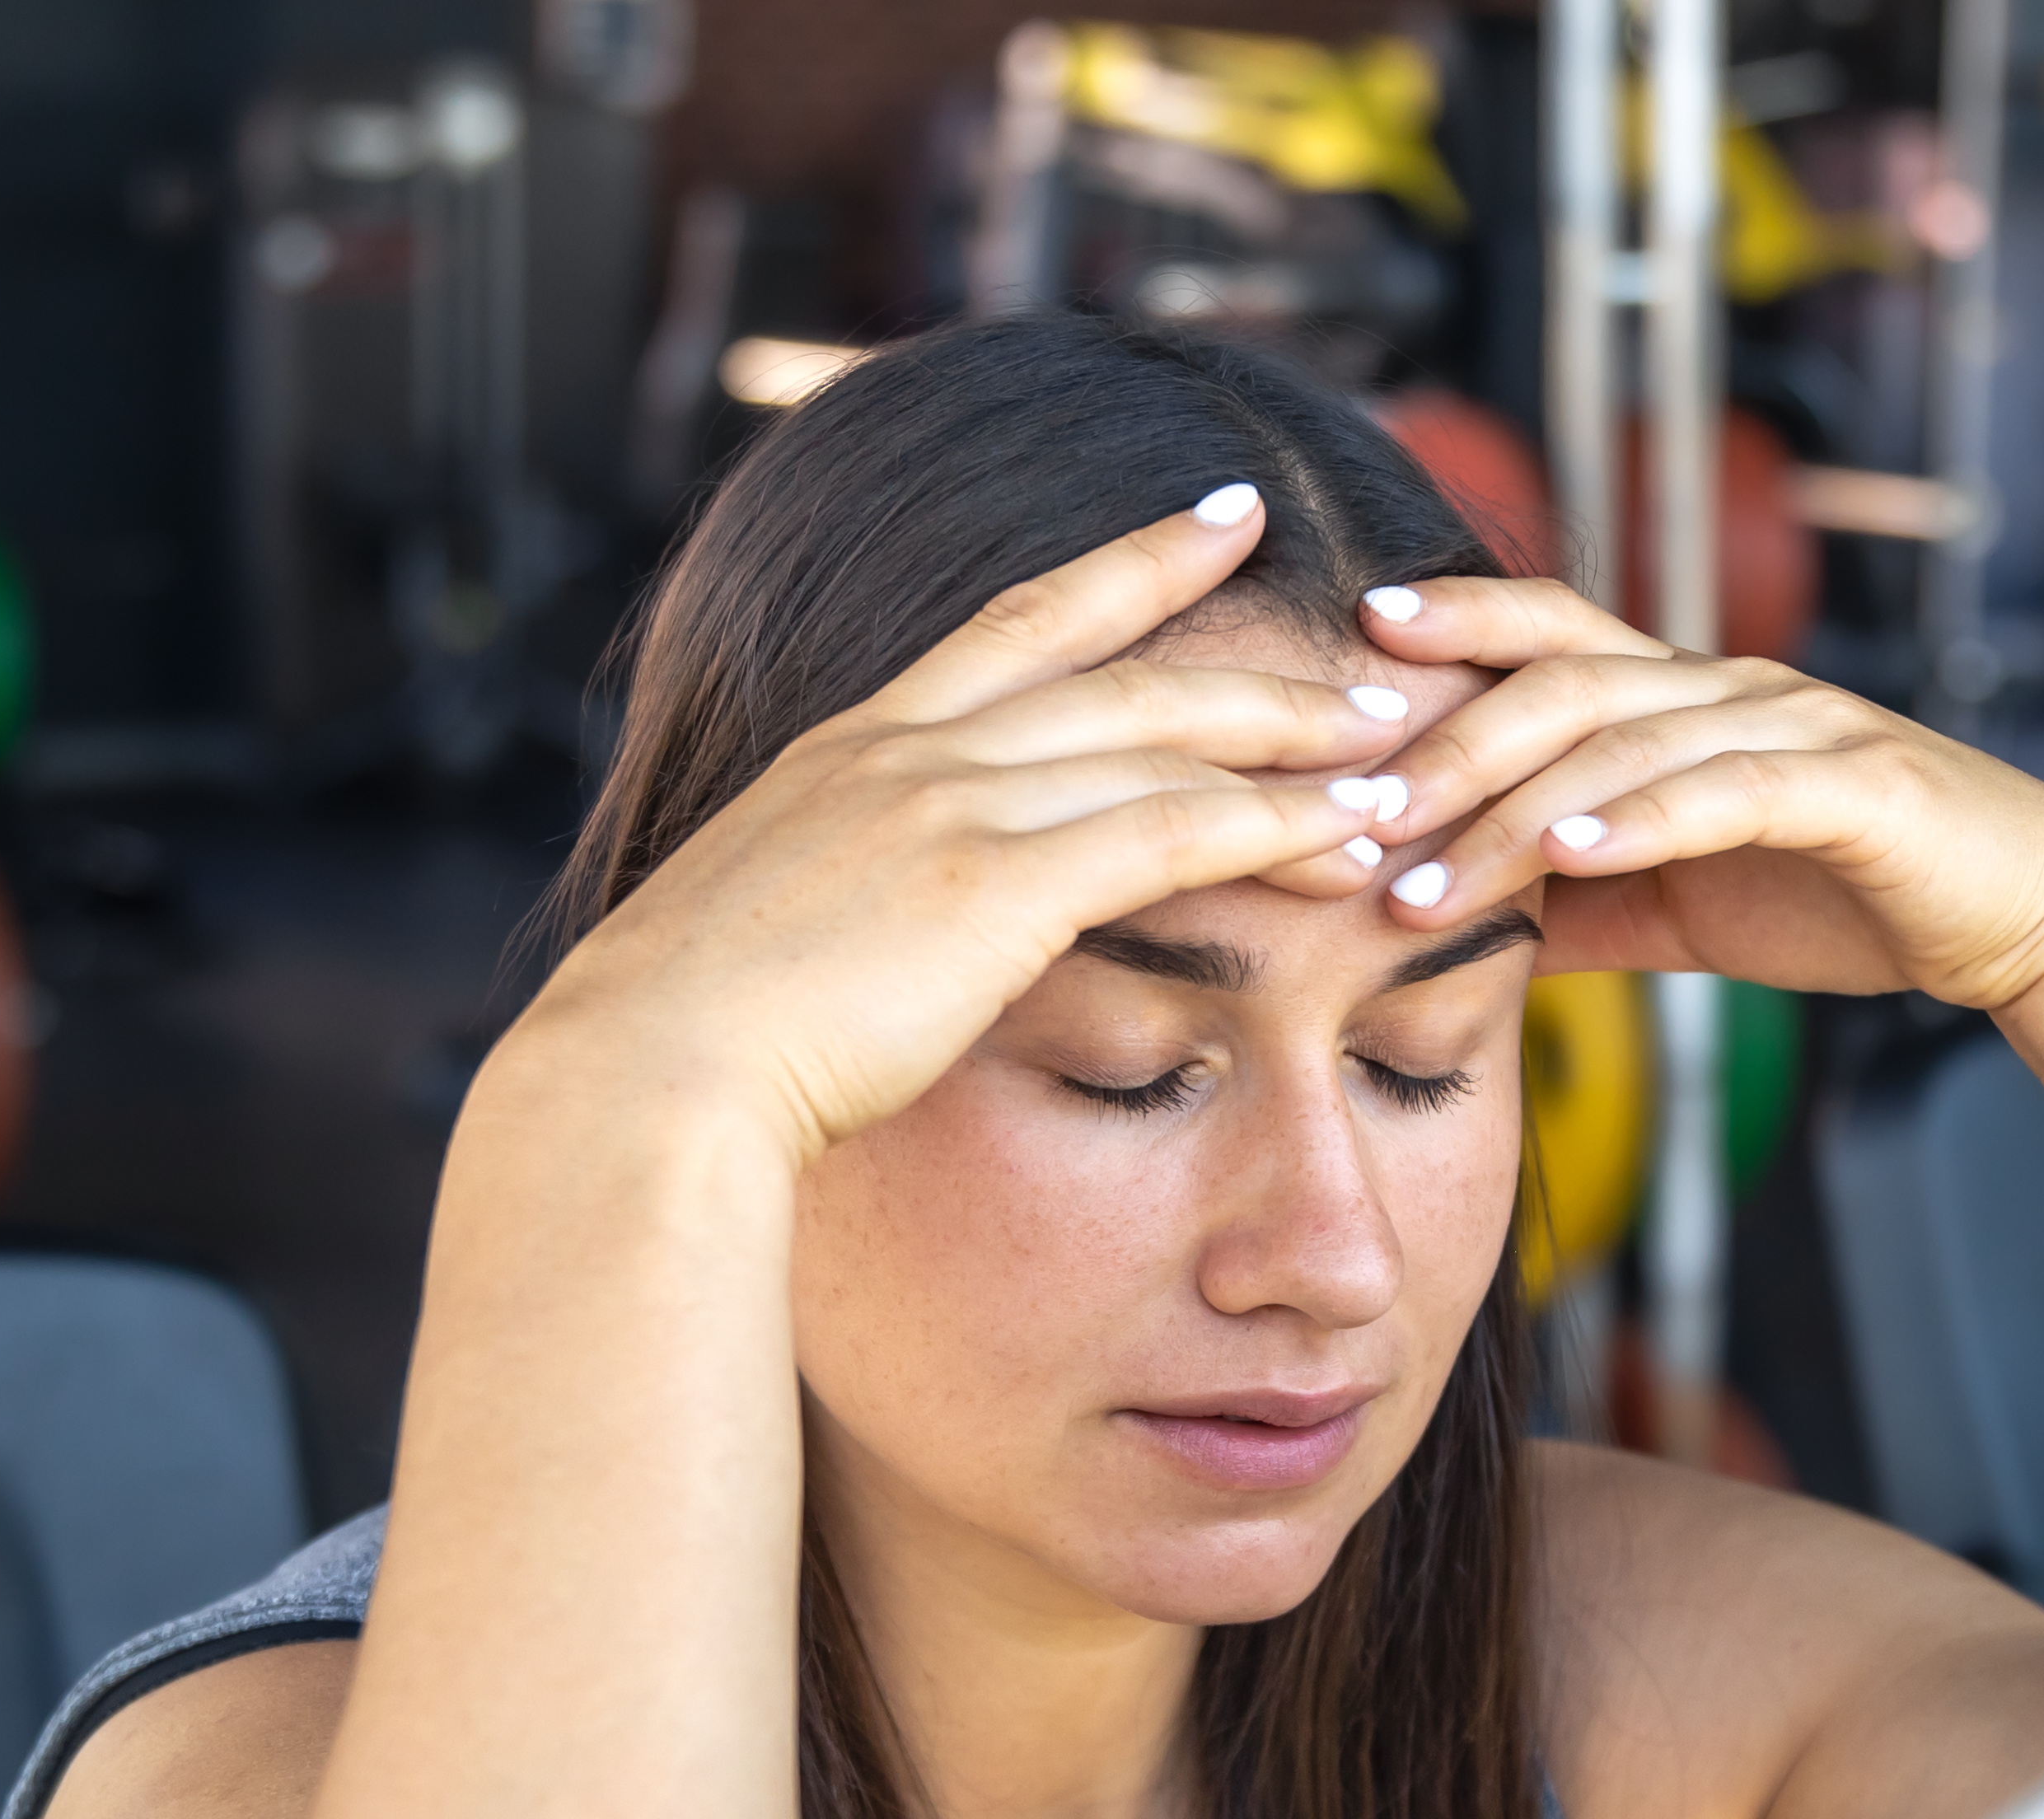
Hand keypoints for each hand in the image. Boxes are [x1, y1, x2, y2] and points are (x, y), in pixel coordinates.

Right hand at [510, 491, 1416, 1161]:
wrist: (645, 1073)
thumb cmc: (683, 1046)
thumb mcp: (761, 942)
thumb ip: (835, 912)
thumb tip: (855, 950)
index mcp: (847, 752)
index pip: (1016, 626)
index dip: (1131, 566)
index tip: (1222, 519)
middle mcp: (907, 753)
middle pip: (1122, 669)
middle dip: (1257, 657)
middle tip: (1371, 653)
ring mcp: (950, 806)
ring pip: (1165, 742)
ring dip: (1295, 746)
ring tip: (1398, 756)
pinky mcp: (996, 883)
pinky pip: (1171, 830)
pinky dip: (1274, 827)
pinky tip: (1351, 839)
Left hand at [1345, 579, 2043, 1015]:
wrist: (2015, 917)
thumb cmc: (1844, 895)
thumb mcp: (1676, 905)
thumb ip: (1572, 902)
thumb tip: (1447, 928)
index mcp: (1688, 698)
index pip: (1554, 633)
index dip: (1459, 620)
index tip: (1353, 640)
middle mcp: (1733, 687)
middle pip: (1564, 679)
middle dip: (1448, 744)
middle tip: (1356, 814)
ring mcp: (1795, 727)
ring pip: (1629, 739)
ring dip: (1515, 811)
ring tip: (1425, 880)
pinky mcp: (1854, 787)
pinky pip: (1729, 789)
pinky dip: (1643, 817)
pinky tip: (1574, 852)